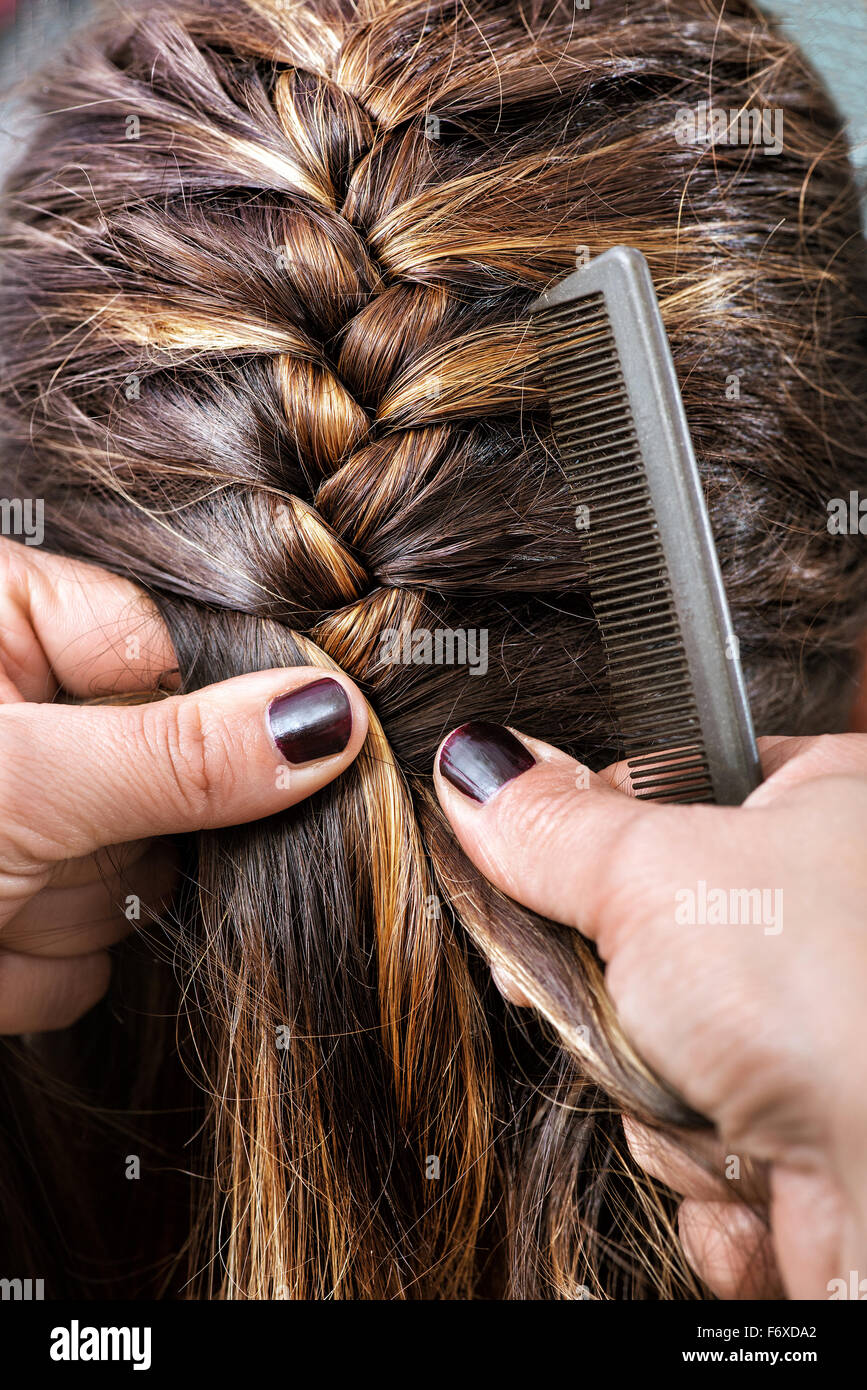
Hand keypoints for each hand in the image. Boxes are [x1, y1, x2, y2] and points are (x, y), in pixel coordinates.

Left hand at [0, 539, 366, 1032]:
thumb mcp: (22, 778)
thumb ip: (180, 753)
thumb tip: (332, 717)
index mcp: (6, 618)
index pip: (180, 645)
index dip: (228, 712)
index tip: (306, 753)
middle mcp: (28, 710)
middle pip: (178, 770)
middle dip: (132, 832)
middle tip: (67, 843)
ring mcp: (32, 813)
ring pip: (143, 870)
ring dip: (76, 908)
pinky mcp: (24, 905)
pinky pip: (93, 946)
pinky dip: (41, 965)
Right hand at [435, 721, 866, 1298]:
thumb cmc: (832, 995)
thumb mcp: (652, 874)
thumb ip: (548, 822)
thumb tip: (476, 766)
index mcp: (824, 806)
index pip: (661, 789)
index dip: (592, 844)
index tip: (551, 881)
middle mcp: (827, 914)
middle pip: (640, 939)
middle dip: (616, 1003)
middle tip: (621, 1006)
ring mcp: (816, 1029)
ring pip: (657, 1052)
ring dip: (659, 1097)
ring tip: (721, 1096)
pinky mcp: (805, 1136)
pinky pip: (698, 1143)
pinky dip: (704, 1170)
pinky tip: (756, 1164)